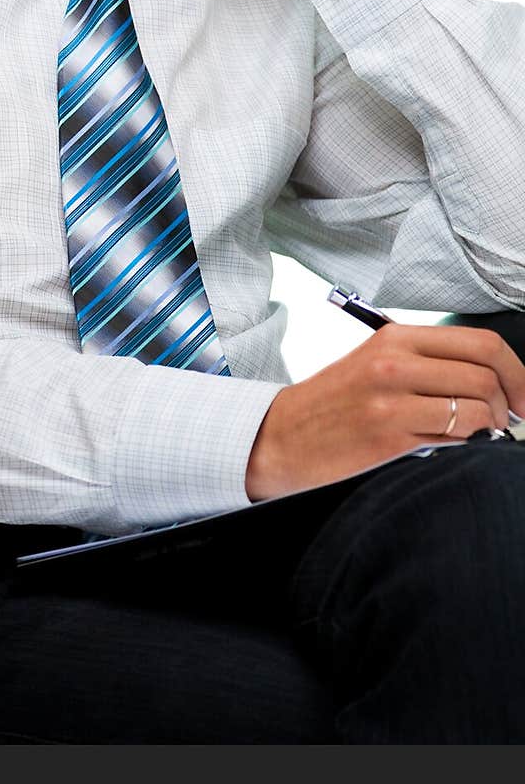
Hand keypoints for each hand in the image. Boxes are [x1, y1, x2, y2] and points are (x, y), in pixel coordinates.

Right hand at [244, 323, 524, 501]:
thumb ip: (427, 362)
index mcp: (395, 337)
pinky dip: (467, 446)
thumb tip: (493, 380)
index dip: (516, 372)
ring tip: (477, 435)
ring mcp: (391, 402)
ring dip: (489, 429)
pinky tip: (452, 446)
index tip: (522, 395)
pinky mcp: (388, 439)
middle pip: (485, 377)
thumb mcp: (376, 362)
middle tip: (505, 421)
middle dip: (509, 405)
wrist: (283, 436)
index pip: (482, 343)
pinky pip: (455, 440)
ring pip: (477, 412)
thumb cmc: (334, 402)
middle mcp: (394, 363)